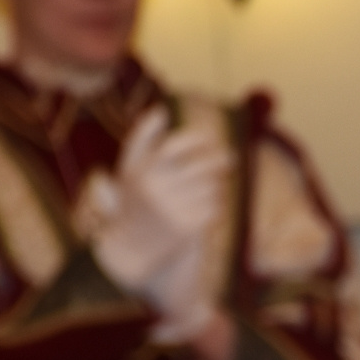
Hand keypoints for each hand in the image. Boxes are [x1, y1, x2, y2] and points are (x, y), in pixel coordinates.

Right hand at [88, 106, 229, 292]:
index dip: (197, 139)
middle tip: (229, 158)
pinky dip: (214, 206)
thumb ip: (143, 138)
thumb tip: (162, 110)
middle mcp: (156, 188)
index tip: (210, 137)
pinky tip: (202, 210)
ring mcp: (172, 209)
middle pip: (202, 166)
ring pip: (211, 186)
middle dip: (218, 160)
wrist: (131, 249)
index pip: (176, 146)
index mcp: (141, 171)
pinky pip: (214, 207)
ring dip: (214, 186)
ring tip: (203, 191)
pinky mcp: (188, 228)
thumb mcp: (129, 169)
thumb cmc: (134, 201)